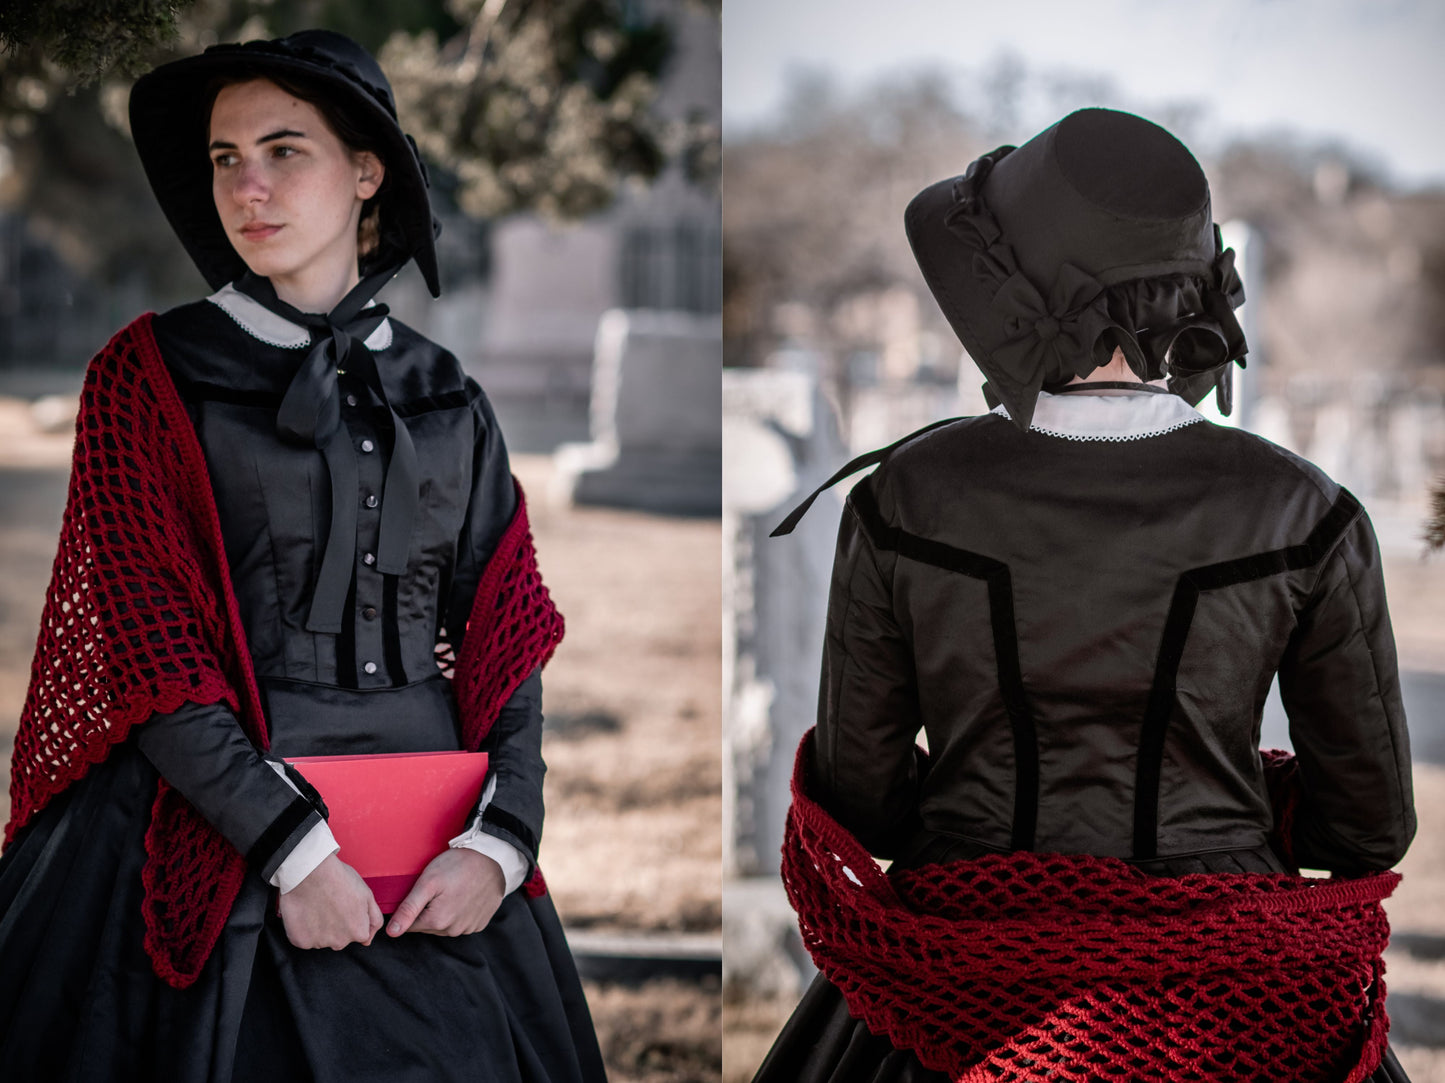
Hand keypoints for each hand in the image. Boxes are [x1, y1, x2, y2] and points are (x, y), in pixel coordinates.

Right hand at [277, 853, 383, 949]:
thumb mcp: (367, 895)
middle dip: (336, 925)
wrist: (310, 872)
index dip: (352, 918)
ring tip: (317, 905)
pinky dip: (303, 929)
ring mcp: (319, 943)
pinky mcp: (301, 941)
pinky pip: (304, 939)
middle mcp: (340, 942)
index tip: (344, 906)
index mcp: (358, 931)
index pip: (359, 933)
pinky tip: (305, 912)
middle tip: (330, 904)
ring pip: (321, 939)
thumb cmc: (338, 879)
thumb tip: (368, 940)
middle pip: (339, 938)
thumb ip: (374, 920)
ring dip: (319, 927)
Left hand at [386, 848, 505, 937]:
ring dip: (444, 911)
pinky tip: (464, 896)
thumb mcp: (428, 882)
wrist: (493, 859)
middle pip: (428, 925)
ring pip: (444, 925)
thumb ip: (408, 909)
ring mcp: (468, 928)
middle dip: (428, 910)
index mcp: (437, 921)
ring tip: (452, 890)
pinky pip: (461, 923)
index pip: (410, 925)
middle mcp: (452, 930)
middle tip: (437, 888)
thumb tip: (391, 932)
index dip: (412, 907)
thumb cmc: (458, 865)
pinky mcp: (479, 923)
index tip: (421, 892)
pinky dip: (460, 912)